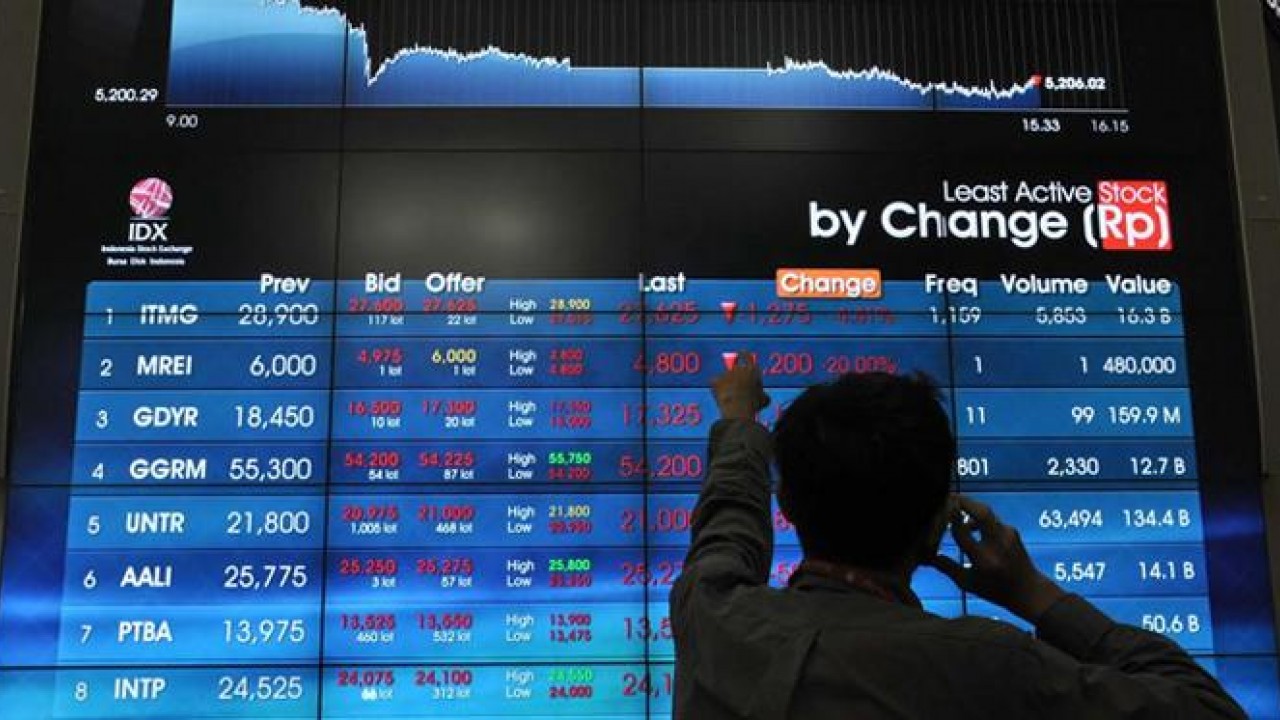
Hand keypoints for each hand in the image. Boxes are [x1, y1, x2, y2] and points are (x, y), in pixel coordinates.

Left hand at [711, 352, 769, 421]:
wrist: (738, 409)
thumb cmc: (754, 405)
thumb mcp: (764, 400)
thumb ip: (763, 394)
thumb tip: (763, 396)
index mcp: (752, 370)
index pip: (747, 356)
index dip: (744, 354)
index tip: (740, 353)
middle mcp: (738, 368)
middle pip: (736, 369)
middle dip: (736, 377)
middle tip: (737, 389)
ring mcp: (726, 373)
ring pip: (726, 378)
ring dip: (727, 385)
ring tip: (731, 399)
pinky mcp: (715, 380)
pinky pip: (716, 384)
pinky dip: (717, 390)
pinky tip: (721, 398)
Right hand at [929, 495, 1066, 623]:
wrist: (1029, 591)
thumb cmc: (995, 590)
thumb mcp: (967, 583)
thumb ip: (946, 567)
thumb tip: (924, 556)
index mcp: (984, 559)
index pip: (962, 531)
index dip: (948, 521)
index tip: (936, 514)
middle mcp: (997, 544)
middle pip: (981, 512)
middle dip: (963, 501)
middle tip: (946, 496)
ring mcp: (1008, 535)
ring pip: (986, 512)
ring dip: (969, 507)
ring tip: (953, 509)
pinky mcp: (1012, 531)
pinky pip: (991, 519)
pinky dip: (978, 518)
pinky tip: (969, 525)